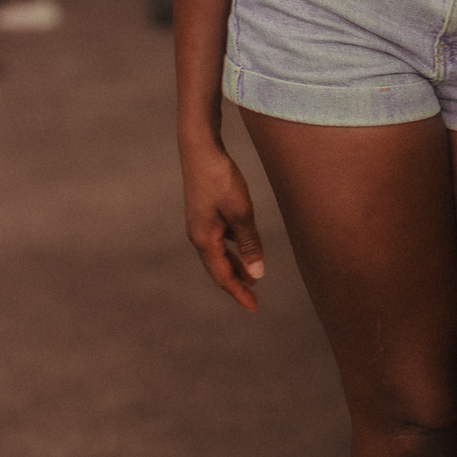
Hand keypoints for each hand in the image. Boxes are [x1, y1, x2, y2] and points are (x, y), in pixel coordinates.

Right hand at [182, 141, 265, 311]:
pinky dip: (233, 248)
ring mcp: (200, 224)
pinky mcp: (204, 212)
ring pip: (219, 253)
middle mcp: (199, 235)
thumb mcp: (240, 213)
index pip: (222, 276)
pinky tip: (244, 246)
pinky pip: (220, 239)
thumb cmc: (220, 179)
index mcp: (204, 239)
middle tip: (254, 299)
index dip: (238, 293)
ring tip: (252, 278)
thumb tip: (257, 274)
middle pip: (218, 268)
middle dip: (236, 283)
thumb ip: (249, 244)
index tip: (253, 307)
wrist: (200, 149)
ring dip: (235, 265)